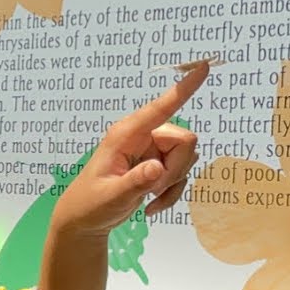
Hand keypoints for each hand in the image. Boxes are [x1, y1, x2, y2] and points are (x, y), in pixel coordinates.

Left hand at [53, 63, 209, 238]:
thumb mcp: (111, 197)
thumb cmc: (90, 205)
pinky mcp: (158, 165)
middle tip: (152, 189)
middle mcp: (142, 136)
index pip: (160, 107)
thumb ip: (135, 183)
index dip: (183, 89)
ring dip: (171, 184)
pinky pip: (182, 175)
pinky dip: (171, 194)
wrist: (85, 222)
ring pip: (187, 158)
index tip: (203, 66)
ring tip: (147, 197)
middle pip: (185, 140)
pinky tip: (151, 206)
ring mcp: (152, 151)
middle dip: (176, 169)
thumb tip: (157, 169)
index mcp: (126, 134)